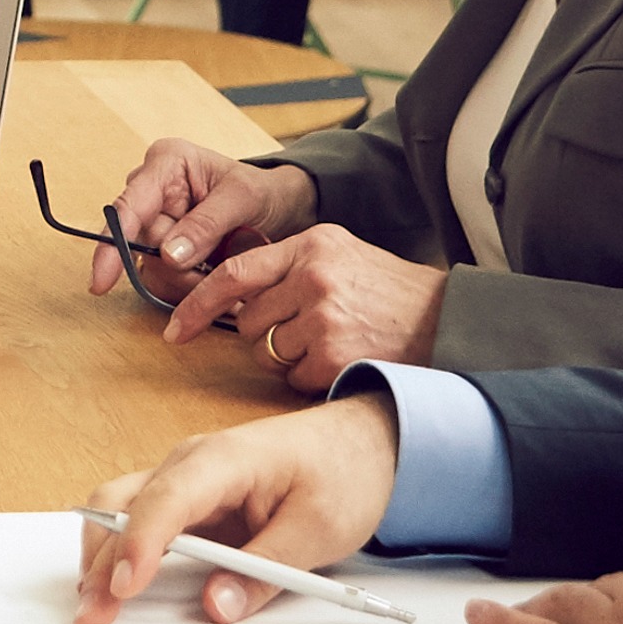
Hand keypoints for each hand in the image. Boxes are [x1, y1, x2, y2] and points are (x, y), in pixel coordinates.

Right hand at [71, 395, 396, 623]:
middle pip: (121, 504)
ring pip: (119, 510)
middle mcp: (191, 462)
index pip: (166, 500)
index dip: (139, 544)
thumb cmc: (343, 472)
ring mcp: (185, 479)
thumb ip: (267, 571)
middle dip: (102, 561)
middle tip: (96, 614)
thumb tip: (217, 605)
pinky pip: (141, 521)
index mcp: (226, 459)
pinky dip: (121, 552)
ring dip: (103, 557)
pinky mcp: (189, 499)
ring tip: (97, 605)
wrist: (363, 444)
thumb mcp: (319, 529)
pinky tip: (116, 584)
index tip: (125, 587)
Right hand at [93, 142, 311, 302]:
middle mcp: (152, 192)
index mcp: (166, 165)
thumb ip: (206, 224)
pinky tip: (211, 279)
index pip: (127, 207)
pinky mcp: (162, 249)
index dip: (111, 246)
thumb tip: (168, 255)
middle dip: (177, 267)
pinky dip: (188, 287)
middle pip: (142, 245)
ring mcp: (155, 222)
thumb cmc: (262, 191)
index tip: (101, 281)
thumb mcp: (243, 198)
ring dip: (185, 280)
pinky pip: (163, 279)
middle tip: (213, 272)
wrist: (279, 207)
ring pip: (151, 267)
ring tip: (219, 271)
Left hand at [162, 224, 446, 388]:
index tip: (175, 329)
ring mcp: (323, 317)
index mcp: (312, 244)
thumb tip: (231, 294)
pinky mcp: (334, 355)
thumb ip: (290, 266)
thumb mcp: (341, 256)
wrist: (448, 319)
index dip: (197, 304)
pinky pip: (292, 378)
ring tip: (327, 344)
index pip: (234, 273)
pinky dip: (308, 378)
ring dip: (286, 358)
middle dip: (262, 335)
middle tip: (300, 333)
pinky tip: (338, 362)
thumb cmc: (390, 292)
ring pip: (266, 352)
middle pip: (247, 320)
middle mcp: (314, 276)